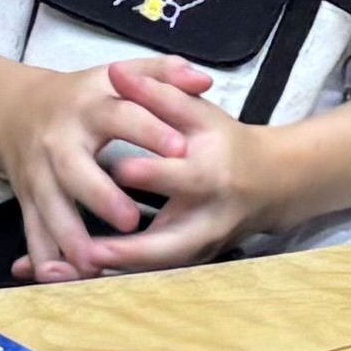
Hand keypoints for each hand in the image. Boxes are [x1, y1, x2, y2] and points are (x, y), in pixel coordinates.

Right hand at [0, 57, 206, 282]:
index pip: (120, 114)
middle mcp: (59, 140)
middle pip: (74, 169)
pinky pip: (33, 232)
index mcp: (89, 106)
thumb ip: (164, 75)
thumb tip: (203, 81)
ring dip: (69, 237)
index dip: (149, 130)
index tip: (180, 149)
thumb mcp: (121, 76)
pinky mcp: (27, 200)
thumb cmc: (85, 97)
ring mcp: (38, 173)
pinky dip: (43, 258)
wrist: (17, 111)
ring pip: (49, 208)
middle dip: (100, 196)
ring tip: (94, 263)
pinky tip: (59, 279)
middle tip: (132, 221)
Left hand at [90, 82, 286, 273]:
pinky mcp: (193, 262)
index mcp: (213, 174)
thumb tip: (116, 72)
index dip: (154, 174)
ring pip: (161, 269)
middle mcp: (210, 218)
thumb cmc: (226, 142)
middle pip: (173, 243)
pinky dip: (123, 278)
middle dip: (132, 251)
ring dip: (122, 274)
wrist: (271, 182)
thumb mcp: (198, 112)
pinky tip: (86, 277)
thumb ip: (156, 92)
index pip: (182, 177)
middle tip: (92, 251)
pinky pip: (156, 276)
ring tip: (80, 270)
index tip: (120, 170)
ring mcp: (203, 247)